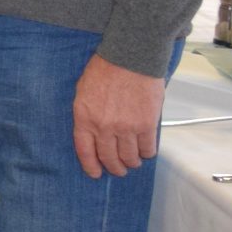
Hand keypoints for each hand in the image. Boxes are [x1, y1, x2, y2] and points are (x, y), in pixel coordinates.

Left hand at [72, 55, 164, 177]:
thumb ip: (87, 114)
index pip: (85, 151)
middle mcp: (104, 127)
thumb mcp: (83, 92)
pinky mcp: (146, 124)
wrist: (130, 58)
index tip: (95, 173)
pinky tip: (146, 151)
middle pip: (109, 158)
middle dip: (114, 168)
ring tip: (133, 162)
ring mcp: (126, 128)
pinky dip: (147, 153)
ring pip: (129, 157)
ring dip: (132, 163)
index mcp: (85, 119)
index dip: (91, 166)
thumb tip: (92, 132)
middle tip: (118, 169)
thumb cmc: (105, 69)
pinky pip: (148, 148)